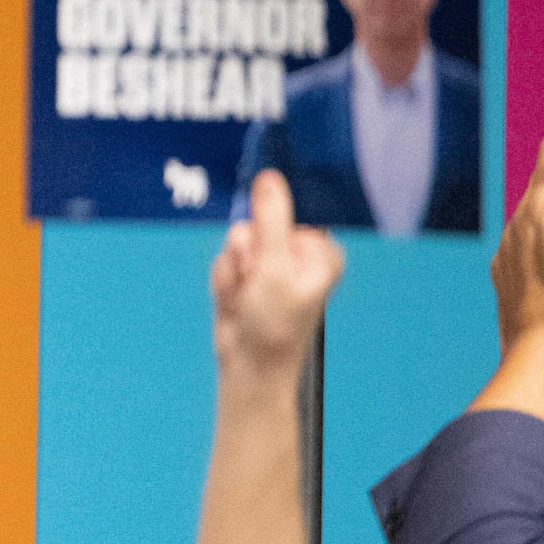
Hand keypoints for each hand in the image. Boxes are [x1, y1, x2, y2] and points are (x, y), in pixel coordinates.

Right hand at [209, 169, 341, 375]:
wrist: (249, 366)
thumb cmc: (274, 324)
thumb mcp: (274, 266)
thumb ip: (270, 219)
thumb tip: (269, 177)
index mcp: (319, 252)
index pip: (286, 215)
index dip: (269, 231)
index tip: (267, 258)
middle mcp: (297, 257)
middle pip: (257, 225)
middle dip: (246, 253)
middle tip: (253, 281)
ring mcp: (271, 267)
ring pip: (236, 242)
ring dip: (232, 270)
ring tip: (244, 297)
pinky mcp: (248, 278)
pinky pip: (224, 261)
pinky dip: (224, 281)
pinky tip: (234, 302)